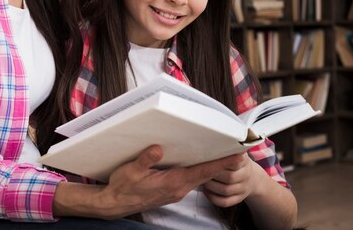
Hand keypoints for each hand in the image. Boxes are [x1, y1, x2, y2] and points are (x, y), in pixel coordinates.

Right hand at [99, 145, 243, 217]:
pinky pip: (193, 179)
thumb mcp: (131, 172)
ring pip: (201, 177)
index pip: (204, 172)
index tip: (237, 155)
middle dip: (222, 162)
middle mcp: (179, 188)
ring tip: (224, 152)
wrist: (115, 204)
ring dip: (212, 166)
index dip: (221, 163)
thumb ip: (145, 161)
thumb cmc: (123, 188)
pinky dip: (201, 170)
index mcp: (173, 183)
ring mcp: (177, 190)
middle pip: (207, 174)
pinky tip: (202, 161)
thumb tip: (158, 149)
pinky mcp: (172, 190)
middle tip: (237, 148)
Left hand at [202, 153, 263, 207]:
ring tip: (201, 180)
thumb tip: (211, 136)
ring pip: (226, 191)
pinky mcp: (238, 199)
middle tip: (201, 170)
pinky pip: (225, 202)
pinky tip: (206, 191)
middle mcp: (246, 175)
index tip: (207, 158)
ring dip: (211, 187)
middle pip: (229, 177)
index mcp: (244, 161)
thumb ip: (226, 147)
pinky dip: (213, 198)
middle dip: (213, 175)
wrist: (252, 178)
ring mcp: (243, 189)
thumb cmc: (236, 161)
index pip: (234, 162)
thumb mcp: (235, 152)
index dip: (220, 162)